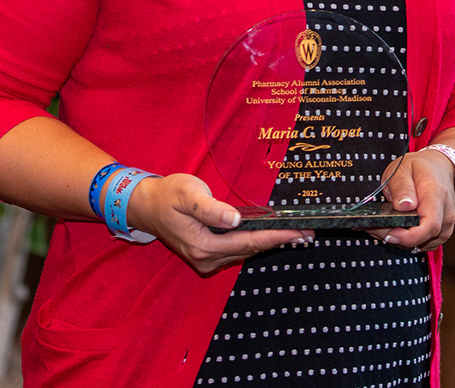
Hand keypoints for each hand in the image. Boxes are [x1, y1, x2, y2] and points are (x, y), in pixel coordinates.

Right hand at [126, 173, 313, 273]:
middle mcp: (206, 258)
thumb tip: (234, 220)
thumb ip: (210, 208)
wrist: (147, 206)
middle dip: (279, 241)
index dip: (274, 236)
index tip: (297, 232)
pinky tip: (270, 236)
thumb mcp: (188, 193)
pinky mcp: (207, 255)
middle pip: (249, 250)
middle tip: (308, 233)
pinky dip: (255, 243)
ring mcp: (206, 260)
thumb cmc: (168, 195)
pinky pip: (237, 250)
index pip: (247, 242)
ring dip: (269, 243)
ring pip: (244, 252)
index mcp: (202, 245)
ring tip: (296, 234)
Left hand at [366, 150, 454, 252]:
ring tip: (377, 226)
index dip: (409, 236)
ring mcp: (445, 227)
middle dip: (395, 237)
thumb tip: (403, 206)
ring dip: (398, 239)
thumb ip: (402, 186)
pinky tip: (390, 228)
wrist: (440, 170)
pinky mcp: (440, 234)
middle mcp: (445, 215)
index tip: (389, 233)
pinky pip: (421, 243)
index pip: (429, 225)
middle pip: (422, 238)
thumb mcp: (404, 168)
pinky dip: (404, 239)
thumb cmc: (420, 168)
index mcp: (436, 195)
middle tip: (371, 227)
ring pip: (420, 244)